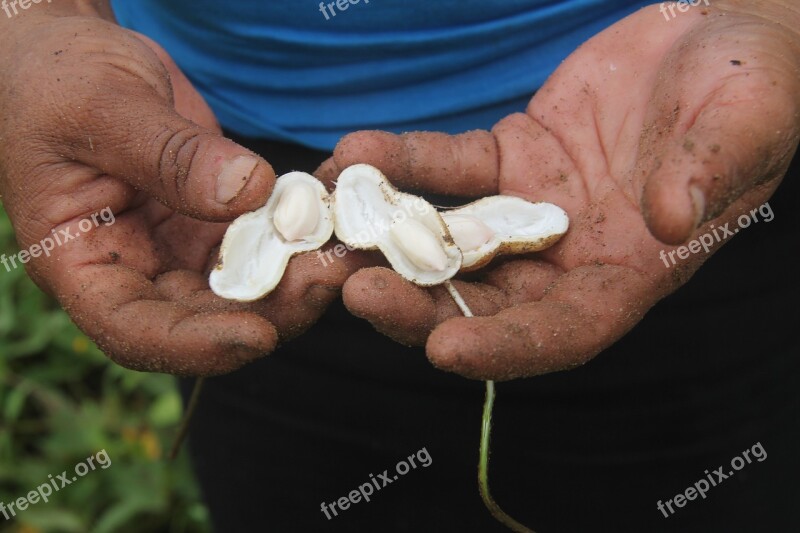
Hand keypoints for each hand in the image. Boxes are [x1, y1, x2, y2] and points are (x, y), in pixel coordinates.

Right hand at [0, 14, 370, 374]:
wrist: (75, 55)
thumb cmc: (56, 80)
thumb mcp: (100, 108)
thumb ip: (167, 155)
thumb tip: (247, 192)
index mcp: (81, 265)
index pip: (133, 330)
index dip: (194, 346)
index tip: (258, 335)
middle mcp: (134, 269)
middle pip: (204, 318)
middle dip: (270, 309)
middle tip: (330, 278)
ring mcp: (178, 247)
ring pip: (245, 285)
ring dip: (297, 274)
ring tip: (346, 247)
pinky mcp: (214, 219)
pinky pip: (263, 238)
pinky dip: (299, 232)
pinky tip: (335, 212)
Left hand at [318, 2, 799, 379]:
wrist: (716, 32)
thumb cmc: (752, 84)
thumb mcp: (745, 124)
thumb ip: (709, 174)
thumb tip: (671, 219)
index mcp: (632, 272)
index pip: (567, 329)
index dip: (509, 347)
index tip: (446, 351)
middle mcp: (571, 254)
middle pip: (487, 300)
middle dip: (421, 305)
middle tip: (355, 295)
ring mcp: (533, 207)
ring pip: (453, 240)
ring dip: (391, 239)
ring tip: (334, 228)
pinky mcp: (510, 156)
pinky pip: (450, 165)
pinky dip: (405, 162)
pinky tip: (358, 152)